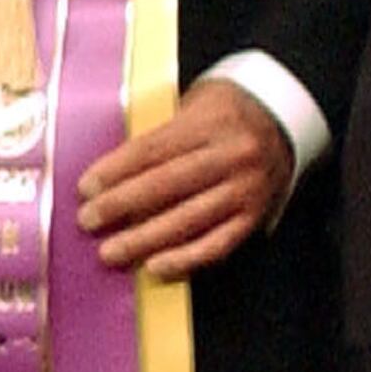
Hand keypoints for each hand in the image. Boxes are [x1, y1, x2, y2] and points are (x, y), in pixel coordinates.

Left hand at [78, 75, 292, 279]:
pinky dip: (185, 259)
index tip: (85, 187)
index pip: (154, 149)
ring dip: (144, 239)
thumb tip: (107, 172)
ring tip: (110, 251)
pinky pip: (217, 245)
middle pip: (168, 184)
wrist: (285, 121)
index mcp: (211, 121)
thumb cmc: (225, 114)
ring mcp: (247, 189)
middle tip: (87, 221)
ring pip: (189, 219)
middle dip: (121, 205)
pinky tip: (155, 267)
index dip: (116, 170)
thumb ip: (158, 133)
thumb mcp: (194, 104)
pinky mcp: (254, 217)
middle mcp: (233, 155)